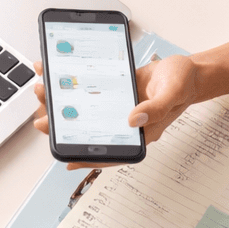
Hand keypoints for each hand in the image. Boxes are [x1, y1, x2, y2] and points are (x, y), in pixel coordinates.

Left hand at [32, 54, 202, 169]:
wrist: (187, 69)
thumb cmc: (183, 83)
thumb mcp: (172, 92)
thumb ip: (156, 108)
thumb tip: (132, 120)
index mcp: (140, 132)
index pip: (110, 150)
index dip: (87, 157)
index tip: (64, 158)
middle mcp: (125, 123)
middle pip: (90, 130)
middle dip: (64, 125)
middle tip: (41, 120)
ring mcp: (118, 108)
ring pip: (86, 110)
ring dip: (64, 102)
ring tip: (44, 92)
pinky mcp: (115, 91)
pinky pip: (91, 90)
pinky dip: (76, 83)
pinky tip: (61, 74)